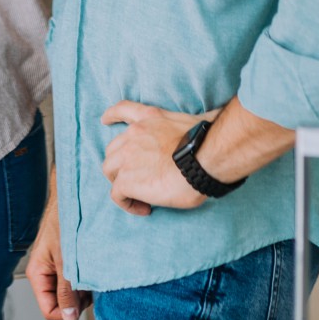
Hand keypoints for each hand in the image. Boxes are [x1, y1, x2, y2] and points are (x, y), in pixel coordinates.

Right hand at [25, 182, 89, 319]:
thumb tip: (69, 319)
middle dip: (78, 298)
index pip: (50, 310)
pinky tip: (94, 264)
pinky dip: (88, 277)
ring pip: (72, 292)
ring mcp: (58, 268)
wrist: (73, 195)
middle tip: (90, 280)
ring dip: (84, 287)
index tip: (83, 299)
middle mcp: (46, 273)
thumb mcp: (66, 259)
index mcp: (38, 274)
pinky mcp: (70, 261)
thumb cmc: (64, 219)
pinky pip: (78, 280)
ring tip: (92, 268)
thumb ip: (66, 290)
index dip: (67, 311)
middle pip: (62, 303)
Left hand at [100, 100, 214, 214]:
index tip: (105, 120)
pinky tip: (145, 209)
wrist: (203, 159)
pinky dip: (128, 204)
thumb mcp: (198, 120)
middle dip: (121, 165)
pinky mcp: (126, 179)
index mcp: (150, 118)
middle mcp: (134, 134)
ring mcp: (127, 157)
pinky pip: (117, 195)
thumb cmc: (208, 144)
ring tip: (141, 197)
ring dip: (121, 184)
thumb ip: (194, 121)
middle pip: (113, 150)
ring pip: (110, 171)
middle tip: (139, 179)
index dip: (112, 116)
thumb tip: (213, 118)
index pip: (124, 110)